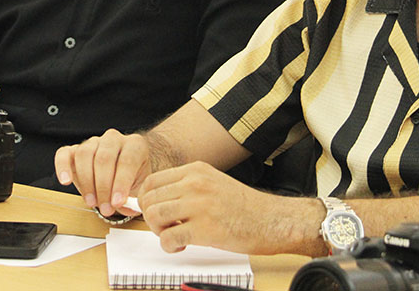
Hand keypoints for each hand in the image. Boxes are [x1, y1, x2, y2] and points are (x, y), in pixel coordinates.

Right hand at [55, 129, 150, 216]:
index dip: (121, 183)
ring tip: (92, 202)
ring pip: (85, 154)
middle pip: (104, 158)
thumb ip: (135, 199)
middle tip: (106, 209)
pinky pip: (64, 153)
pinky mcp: (74, 150)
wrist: (123, 173)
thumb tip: (125, 207)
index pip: (127, 160)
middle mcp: (113, 139)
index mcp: (134, 145)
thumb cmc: (132, 180)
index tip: (117, 202)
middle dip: (104, 187)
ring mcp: (93, 142)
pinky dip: (62, 167)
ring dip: (87, 182)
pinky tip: (65, 181)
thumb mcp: (140, 190)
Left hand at [139, 161, 292, 254]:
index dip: (146, 200)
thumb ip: (188, 185)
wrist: (272, 220)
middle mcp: (195, 183)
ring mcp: (199, 205)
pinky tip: (181, 247)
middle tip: (165, 227)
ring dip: (158, 231)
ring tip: (173, 236)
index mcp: (195, 170)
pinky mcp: (204, 229)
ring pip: (153, 216)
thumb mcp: (213, 181)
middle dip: (151, 218)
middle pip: (149, 199)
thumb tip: (161, 198)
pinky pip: (168, 238)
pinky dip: (168, 246)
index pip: (152, 181)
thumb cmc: (244, 206)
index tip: (155, 212)